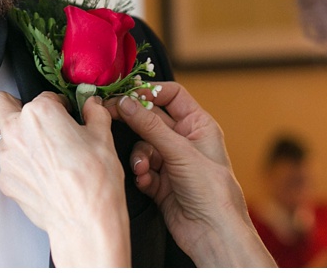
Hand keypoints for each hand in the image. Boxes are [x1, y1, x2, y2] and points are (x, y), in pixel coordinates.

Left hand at [0, 91, 130, 266]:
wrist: (85, 220)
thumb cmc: (94, 181)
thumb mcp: (104, 137)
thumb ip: (94, 113)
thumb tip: (92, 106)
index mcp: (40, 112)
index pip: (44, 95)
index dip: (58, 105)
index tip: (66, 114)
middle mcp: (17, 131)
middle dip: (13, 106)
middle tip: (34, 119)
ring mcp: (8, 158)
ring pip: (5, 138)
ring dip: (21, 141)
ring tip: (48, 156)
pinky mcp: (6, 181)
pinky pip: (10, 165)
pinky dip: (24, 167)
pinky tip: (46, 176)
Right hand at [113, 82, 275, 266]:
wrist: (214, 234)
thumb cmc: (213, 191)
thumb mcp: (180, 151)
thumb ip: (149, 126)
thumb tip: (125, 103)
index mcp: (198, 125)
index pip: (171, 96)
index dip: (149, 93)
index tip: (127, 95)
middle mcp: (185, 141)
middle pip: (151, 120)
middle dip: (134, 122)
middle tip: (112, 116)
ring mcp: (172, 162)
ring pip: (143, 146)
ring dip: (139, 156)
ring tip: (142, 168)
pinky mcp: (161, 182)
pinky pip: (142, 168)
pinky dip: (141, 173)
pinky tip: (146, 181)